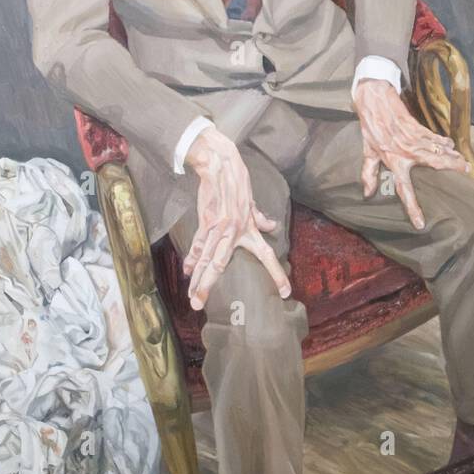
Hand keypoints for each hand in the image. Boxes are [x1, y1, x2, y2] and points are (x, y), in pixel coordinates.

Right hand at [182, 126, 289, 310]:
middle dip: (211, 286)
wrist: (220, 168)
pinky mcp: (205, 222)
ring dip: (198, 279)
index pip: (268, 256)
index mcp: (250, 230)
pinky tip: (187, 272)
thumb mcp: (252, 203)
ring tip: (192, 298)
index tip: (286, 292)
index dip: (278, 274)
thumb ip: (260, 218)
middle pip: (220, 264)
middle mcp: (235, 233)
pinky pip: (197, 245)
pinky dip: (191, 259)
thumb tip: (271, 226)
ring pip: (205, 260)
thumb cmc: (238, 184)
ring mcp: (218, 229)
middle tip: (203, 306)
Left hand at [351, 78, 469, 228]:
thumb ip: (368, 173)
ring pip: (439, 151)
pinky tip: (452, 146)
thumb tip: (368, 194)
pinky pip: (435, 137)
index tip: (421, 223)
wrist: (375, 100)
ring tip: (465, 164)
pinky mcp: (418, 128)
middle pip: (434, 165)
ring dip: (453, 157)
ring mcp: (415, 139)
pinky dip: (444, 142)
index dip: (412, 208)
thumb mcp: (367, 152)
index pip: (405, 190)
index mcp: (394, 162)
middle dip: (452, 169)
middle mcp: (407, 153)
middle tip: (466, 174)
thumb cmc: (371, 128)